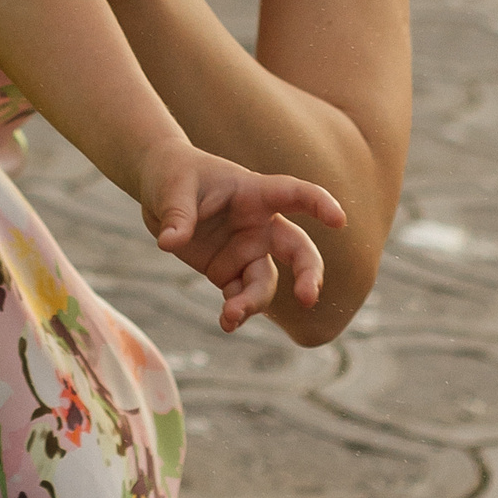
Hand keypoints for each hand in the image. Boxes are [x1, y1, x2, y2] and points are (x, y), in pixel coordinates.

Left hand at [140, 141, 345, 330]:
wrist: (157, 187)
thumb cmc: (173, 174)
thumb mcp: (172, 187)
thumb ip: (177, 214)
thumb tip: (171, 243)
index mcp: (254, 193)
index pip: (294, 194)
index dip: (320, 204)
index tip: (339, 220)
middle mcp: (259, 224)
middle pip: (297, 249)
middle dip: (308, 273)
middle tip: (307, 297)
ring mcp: (246, 250)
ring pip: (265, 282)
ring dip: (254, 302)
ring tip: (230, 316)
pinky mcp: (228, 270)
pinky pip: (240, 295)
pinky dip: (236, 311)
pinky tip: (226, 322)